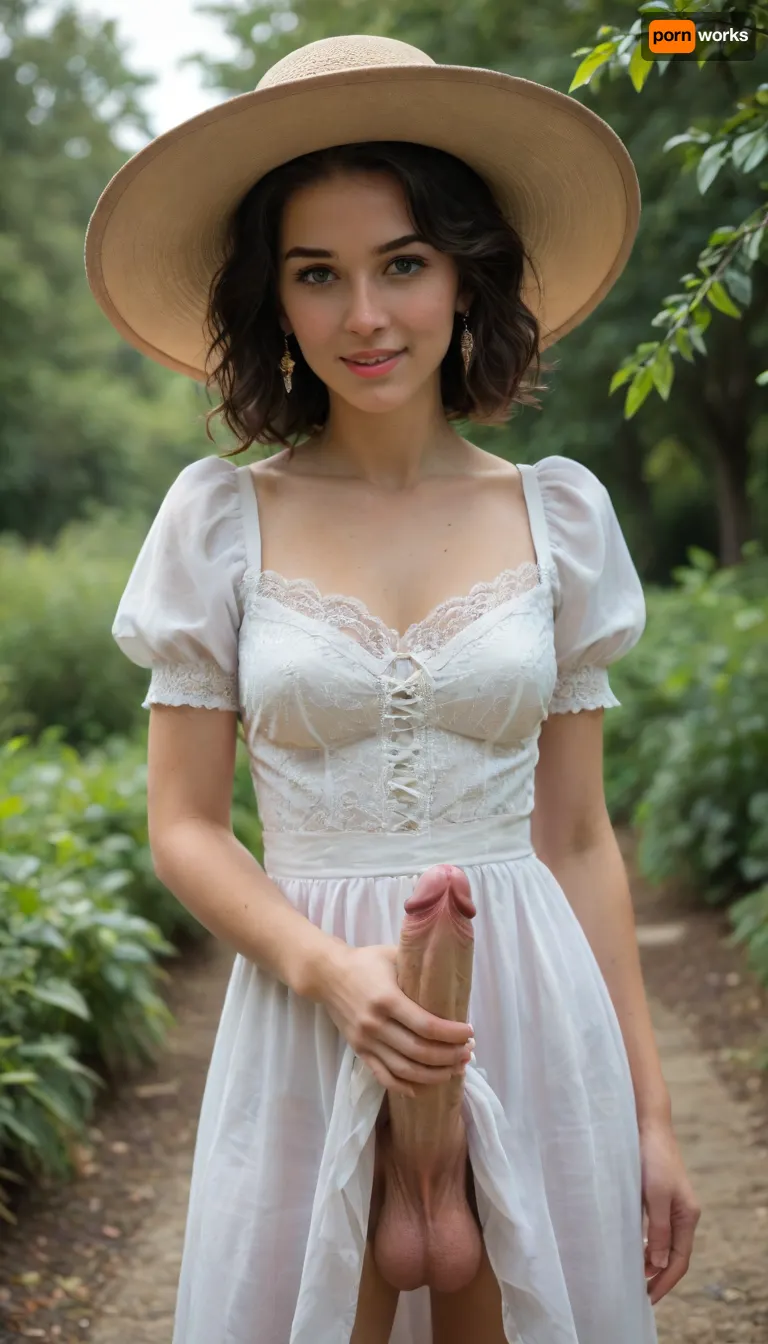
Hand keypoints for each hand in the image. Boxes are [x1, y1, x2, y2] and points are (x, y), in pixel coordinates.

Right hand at [320, 943, 473, 1097]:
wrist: (327, 974)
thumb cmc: (365, 961)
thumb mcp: (392, 954)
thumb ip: (418, 964)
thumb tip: (451, 970)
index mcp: (387, 999)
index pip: (427, 1026)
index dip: (452, 1034)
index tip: (469, 1033)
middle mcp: (376, 1024)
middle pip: (419, 1052)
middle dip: (449, 1056)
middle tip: (468, 1052)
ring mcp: (366, 1041)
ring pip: (405, 1070)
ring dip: (434, 1074)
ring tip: (454, 1069)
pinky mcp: (359, 1051)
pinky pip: (383, 1076)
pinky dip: (404, 1087)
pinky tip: (423, 1087)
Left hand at [640, 1120, 700, 1304]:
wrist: (647, 1125)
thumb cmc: (652, 1158)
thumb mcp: (655, 1196)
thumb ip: (658, 1229)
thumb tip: (657, 1263)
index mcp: (687, 1216)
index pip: (679, 1259)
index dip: (665, 1281)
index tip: (649, 1298)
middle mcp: (682, 1213)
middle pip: (673, 1254)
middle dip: (658, 1275)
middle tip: (639, 1293)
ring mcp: (670, 1204)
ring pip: (663, 1242)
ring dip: (651, 1261)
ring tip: (634, 1276)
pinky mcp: (657, 1196)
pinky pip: (654, 1228)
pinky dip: (645, 1243)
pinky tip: (632, 1248)